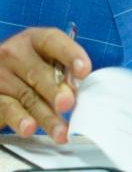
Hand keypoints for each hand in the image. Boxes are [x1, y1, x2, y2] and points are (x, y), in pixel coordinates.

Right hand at [0, 27, 90, 142]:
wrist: (3, 77)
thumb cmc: (35, 68)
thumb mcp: (50, 63)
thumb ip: (64, 73)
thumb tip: (76, 90)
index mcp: (35, 40)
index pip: (53, 42)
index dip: (70, 55)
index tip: (84, 71)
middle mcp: (14, 53)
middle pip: (38, 73)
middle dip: (55, 91)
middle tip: (68, 104)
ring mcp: (1, 74)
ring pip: (27, 96)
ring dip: (46, 116)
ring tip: (61, 131)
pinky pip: (8, 108)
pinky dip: (20, 119)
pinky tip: (29, 128)